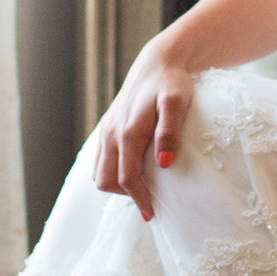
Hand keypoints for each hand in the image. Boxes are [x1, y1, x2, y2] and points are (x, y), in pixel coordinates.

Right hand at [92, 48, 195, 220]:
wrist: (158, 62)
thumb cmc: (172, 83)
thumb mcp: (177, 103)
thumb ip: (170, 132)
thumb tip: (164, 164)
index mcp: (127, 131)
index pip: (126, 177)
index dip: (138, 199)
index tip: (151, 213)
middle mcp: (111, 133)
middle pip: (105, 180)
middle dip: (124, 194)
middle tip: (148, 199)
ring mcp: (106, 130)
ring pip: (99, 171)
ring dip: (117, 183)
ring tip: (142, 186)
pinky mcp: (107, 128)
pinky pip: (101, 159)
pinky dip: (113, 170)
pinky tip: (133, 169)